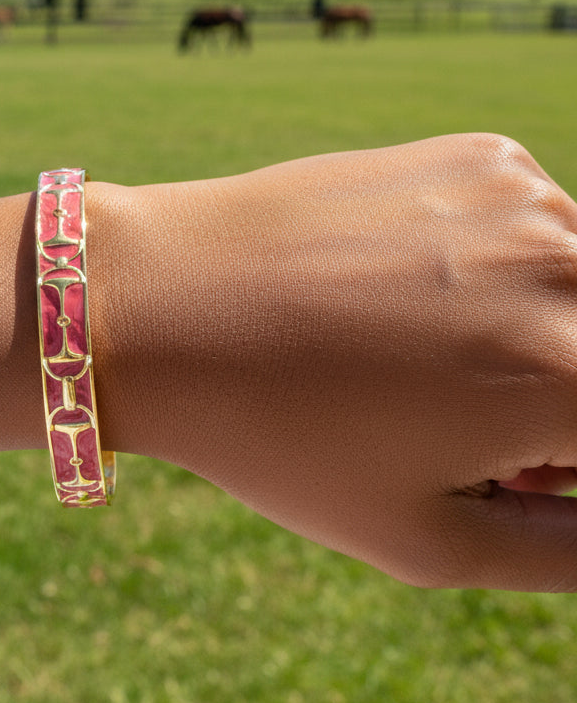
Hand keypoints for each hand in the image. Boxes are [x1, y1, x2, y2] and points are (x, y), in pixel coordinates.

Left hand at [90, 134, 576, 590]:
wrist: (166, 301)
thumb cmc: (282, 434)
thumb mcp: (428, 539)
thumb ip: (566, 548)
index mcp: (574, 377)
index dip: (560, 463)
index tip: (509, 466)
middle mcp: (573, 269)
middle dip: (567, 408)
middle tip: (478, 434)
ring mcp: (527, 196)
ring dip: (545, 334)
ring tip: (425, 361)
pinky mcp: (481, 154)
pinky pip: (534, 228)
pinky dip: (502, 269)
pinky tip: (405, 289)